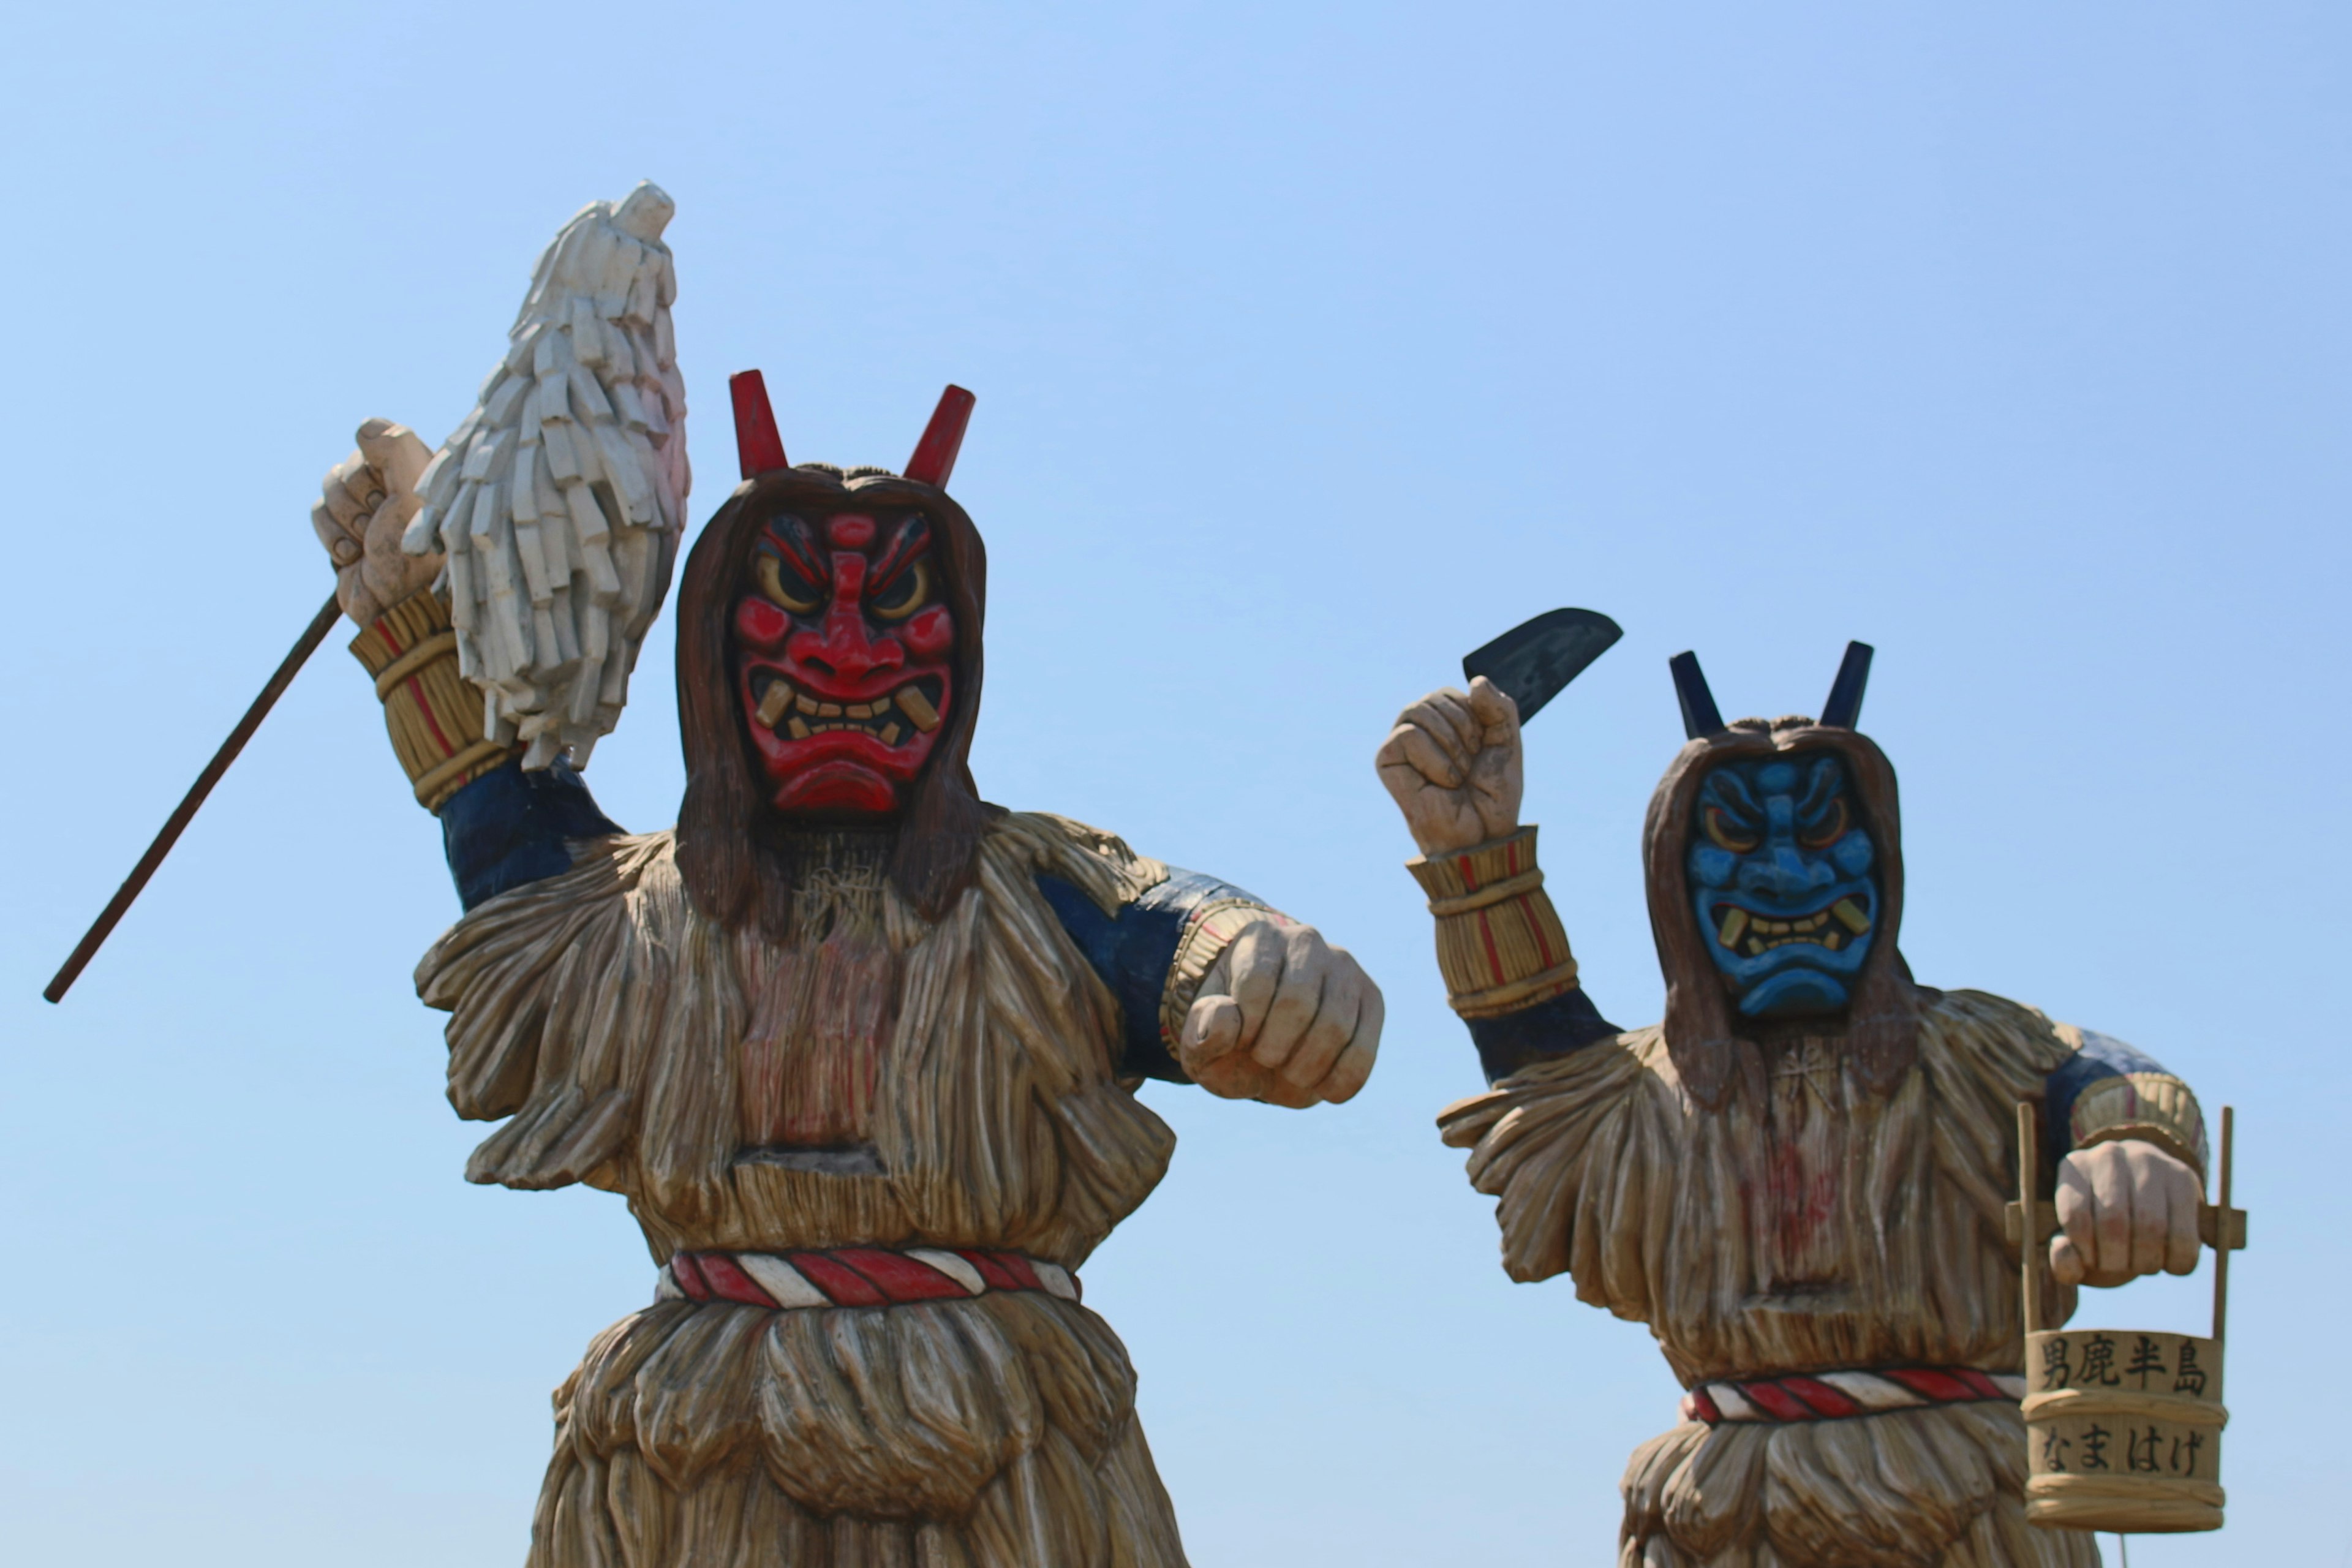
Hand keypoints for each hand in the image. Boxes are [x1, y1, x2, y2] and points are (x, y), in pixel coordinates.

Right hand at [311, 419, 438, 624]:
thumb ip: (395, 445)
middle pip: (346, 468)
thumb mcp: (414, 489)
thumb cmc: (417, 547)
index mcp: (415, 469)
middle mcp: (390, 486)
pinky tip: (356, 557)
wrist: (400, 603)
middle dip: (360, 499)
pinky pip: (318, 514)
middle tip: (384, 523)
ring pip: (329, 490)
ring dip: (346, 520)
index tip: (396, 494)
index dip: (376, 469)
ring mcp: (364, 509)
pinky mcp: (343, 531)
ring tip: (371, 544)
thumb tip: (363, 428)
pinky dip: (333, 537)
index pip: (372, 442)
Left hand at [1178, 920, 1381, 1107]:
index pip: (1257, 984)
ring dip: (1305, 1068)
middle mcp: (1306, 941)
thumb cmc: (1233, 1036)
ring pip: (1335, 1026)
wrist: (1268, 1039)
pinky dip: (1339, 1081)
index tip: (1240, 1042)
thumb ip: (1202, 1033)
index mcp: (1258, 939)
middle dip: (1275, 1049)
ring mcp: (1344, 968)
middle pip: (1298, 1003)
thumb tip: (1229, 1020)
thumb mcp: (1201, 1041)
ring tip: (1289, 1072)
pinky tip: (1320, 1087)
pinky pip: (1363, 1050)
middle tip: (1265, 1059)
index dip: (1246, 1028)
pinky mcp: (1371, 999)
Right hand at [1376, 676, 1523, 855]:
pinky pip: (1408, 735)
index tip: (1481, 752)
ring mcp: (1399, 744)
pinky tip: (1441, 783)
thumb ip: (1500, 708)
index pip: (1456, 692)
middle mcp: (1418, 729)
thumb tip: (1475, 681)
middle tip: (1469, 767)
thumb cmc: (1491, 796)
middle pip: (1436, 696)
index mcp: (1444, 722)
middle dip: (1464, 731)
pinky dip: (1434, 759)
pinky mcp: (1386, 760)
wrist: (1481, 836)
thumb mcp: (1508, 743)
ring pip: (1419, 710)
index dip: (1476, 719)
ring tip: (1456, 776)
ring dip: (1451, 745)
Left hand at [2050, 1139, 2202, 1287]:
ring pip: (2151, 1226)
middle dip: (2116, 1260)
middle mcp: (2109, 1156)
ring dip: (2146, 1262)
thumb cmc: (2102, 1226)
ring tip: (2141, 1263)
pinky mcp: (2184, 1176)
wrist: (2146, 1194)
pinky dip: (2177, 1262)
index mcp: (2075, 1167)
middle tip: (2118, 1266)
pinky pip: (2185, 1235)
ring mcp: (2150, 1161)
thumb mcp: (2077, 1242)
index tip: (2092, 1260)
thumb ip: (2063, 1259)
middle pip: (2113, 1222)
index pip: (2076, 1217)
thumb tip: (2065, 1255)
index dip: (2085, 1251)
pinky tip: (2168, 1262)